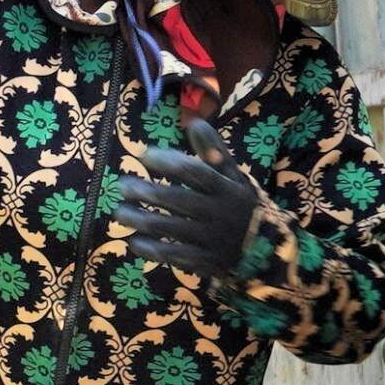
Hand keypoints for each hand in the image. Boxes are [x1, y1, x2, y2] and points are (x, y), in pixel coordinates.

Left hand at [105, 145, 266, 279]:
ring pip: (169, 228)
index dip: (168, 162)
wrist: (264, 251)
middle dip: (146, 192)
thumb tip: (195, 122)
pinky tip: (135, 241)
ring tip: (120, 212)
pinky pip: (173, 256)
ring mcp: (209, 239)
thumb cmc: (241, 206)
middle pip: (177, 200)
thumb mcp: (234, 178)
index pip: (195, 172)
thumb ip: (214, 152)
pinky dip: (151, 249)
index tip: (144, 155)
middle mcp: (217, 213)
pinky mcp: (203, 262)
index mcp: (225, 189)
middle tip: (122, 186)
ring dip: (140, 220)